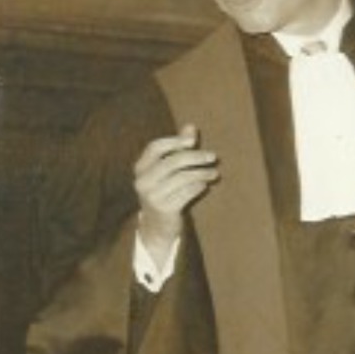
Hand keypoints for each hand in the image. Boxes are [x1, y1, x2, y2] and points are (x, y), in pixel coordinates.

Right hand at [134, 124, 218, 266]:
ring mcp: (152, 196)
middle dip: (195, 157)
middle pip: (172, 161)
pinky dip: (198, 187)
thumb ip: (178, 148)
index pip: (155, 147)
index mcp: (140, 168)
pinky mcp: (164, 209)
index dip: (174, 141)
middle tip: (213, 156)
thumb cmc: (164, 191)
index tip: (192, 141)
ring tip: (214, 173)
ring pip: (182, 178)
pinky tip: (204, 185)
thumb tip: (191, 126)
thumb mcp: (167, 170)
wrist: (156, 226)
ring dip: (202, 173)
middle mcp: (142, 181)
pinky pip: (187, 193)